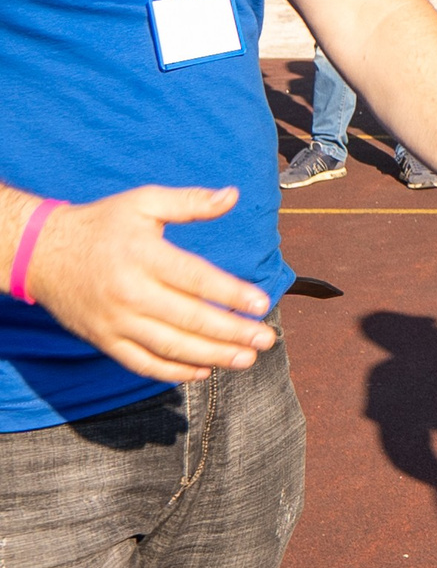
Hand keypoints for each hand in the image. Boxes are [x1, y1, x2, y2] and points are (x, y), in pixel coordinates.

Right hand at [25, 187, 276, 381]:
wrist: (40, 253)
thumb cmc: (101, 225)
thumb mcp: (143, 202)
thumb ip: (189, 202)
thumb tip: (232, 195)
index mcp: (143, 256)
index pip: (195, 279)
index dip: (231, 293)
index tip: (261, 304)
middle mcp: (129, 293)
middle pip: (188, 318)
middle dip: (231, 333)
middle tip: (265, 340)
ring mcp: (115, 322)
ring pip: (169, 347)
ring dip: (210, 356)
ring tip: (245, 359)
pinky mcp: (103, 340)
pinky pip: (141, 363)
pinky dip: (172, 372)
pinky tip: (202, 371)